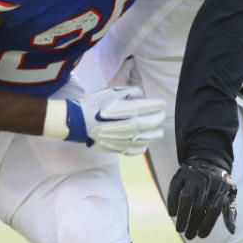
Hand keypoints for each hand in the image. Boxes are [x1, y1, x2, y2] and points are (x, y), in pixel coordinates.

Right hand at [43, 86, 165, 154]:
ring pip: (147, 138)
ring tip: (159, 131)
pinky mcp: (118, 148)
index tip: (163, 103)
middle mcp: (129, 126)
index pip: (149, 107)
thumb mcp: (112, 92)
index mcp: (127, 110)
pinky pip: (135, 150)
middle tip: (163, 114)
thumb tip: (141, 94)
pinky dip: (143, 147)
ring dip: (156, 134)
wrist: (79, 121)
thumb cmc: (95, 104)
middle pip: (151, 123)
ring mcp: (124, 139)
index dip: (158, 105)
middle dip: (159, 118)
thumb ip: (130, 92)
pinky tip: (145, 144)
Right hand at [166, 157, 237, 239]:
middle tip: (189, 235)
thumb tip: (232, 231)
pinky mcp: (181, 173)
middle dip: (193, 224)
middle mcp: (207, 180)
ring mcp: (193, 175)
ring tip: (180, 229)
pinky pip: (174, 189)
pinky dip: (172, 202)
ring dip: (182, 216)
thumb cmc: (220, 184)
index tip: (201, 235)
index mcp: (221, 186)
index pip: (214, 209)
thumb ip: (230, 211)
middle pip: (199, 206)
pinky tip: (172, 214)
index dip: (207, 224)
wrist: (209, 160)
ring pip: (186, 198)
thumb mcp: (229, 194)